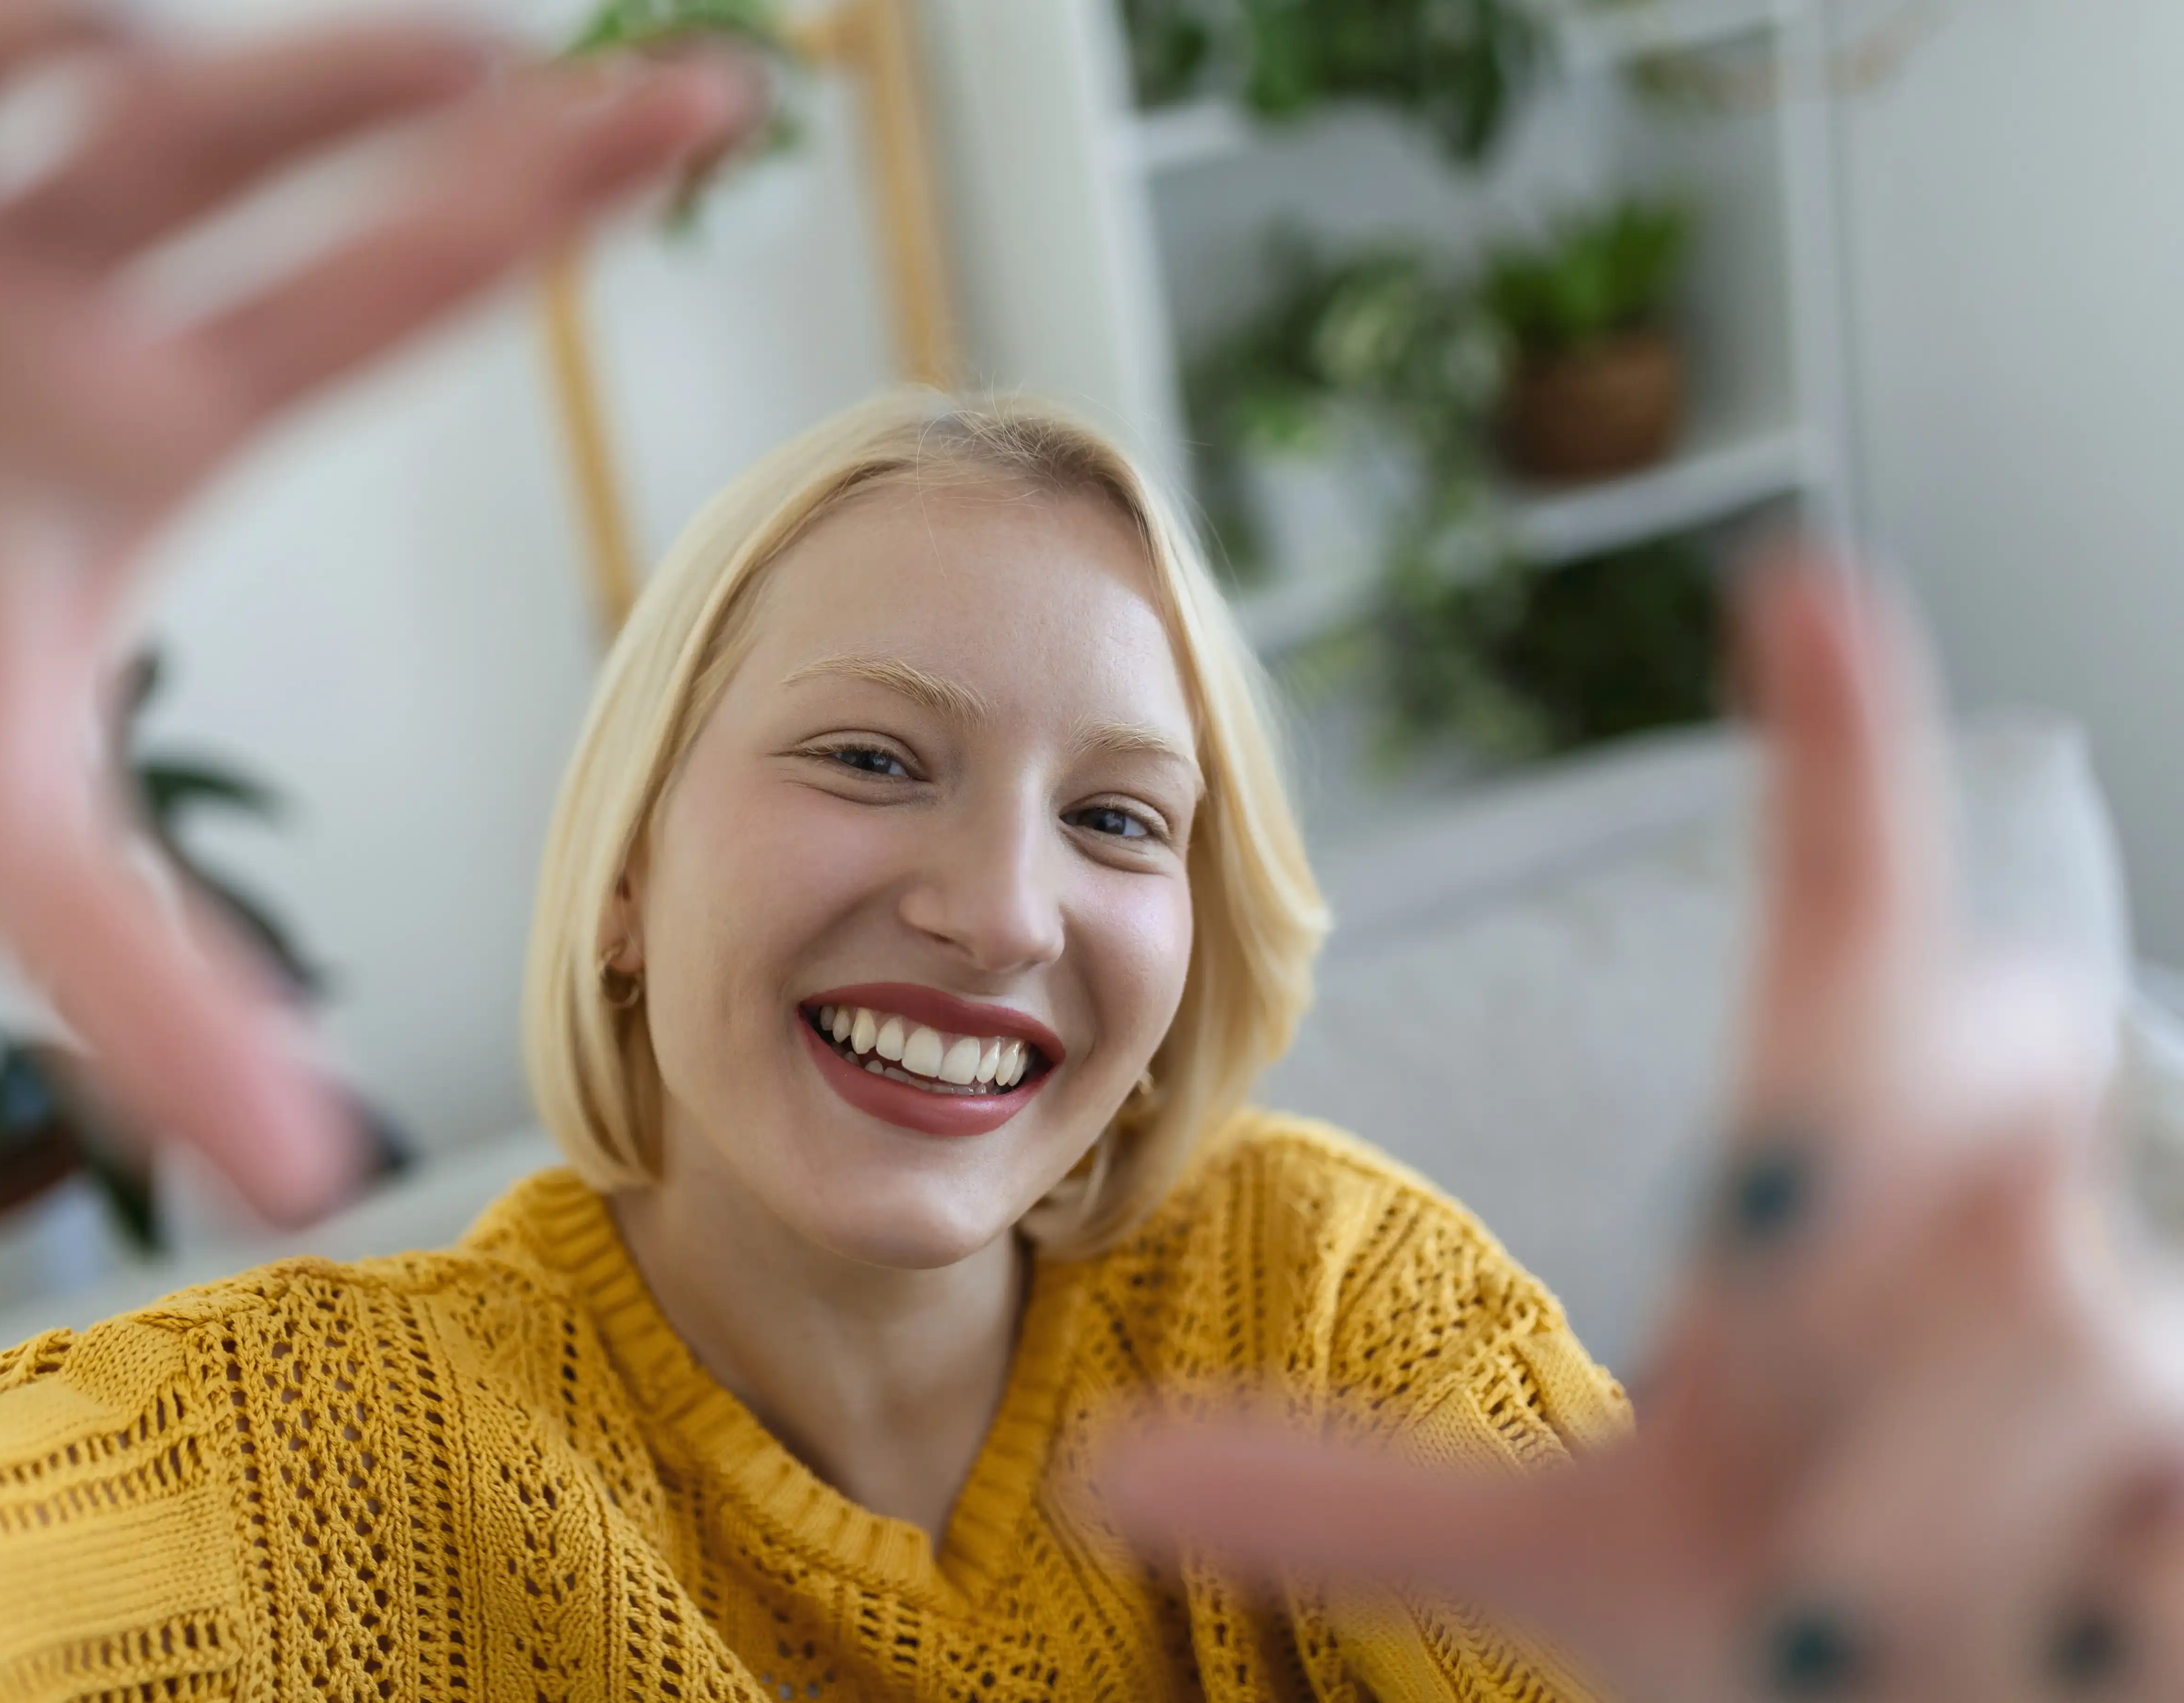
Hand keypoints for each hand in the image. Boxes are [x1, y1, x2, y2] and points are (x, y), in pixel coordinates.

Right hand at [0, 0, 756, 1215]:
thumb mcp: (6, 857)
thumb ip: (159, 996)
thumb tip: (307, 1178)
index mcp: (141, 425)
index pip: (381, 292)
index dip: (537, 204)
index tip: (698, 117)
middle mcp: (28, 307)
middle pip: (219, 155)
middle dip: (349, 87)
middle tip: (503, 59)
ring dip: (47, 40)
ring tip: (129, 37)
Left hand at [1107, 563, 2183, 1699]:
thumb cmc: (1775, 1605)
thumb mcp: (1569, 1560)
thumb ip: (1350, 1498)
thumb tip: (1101, 1471)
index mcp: (1827, 1216)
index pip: (1846, 947)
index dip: (1838, 768)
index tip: (1801, 580)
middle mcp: (2005, 1241)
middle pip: (1961, 1110)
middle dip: (1851, 1243)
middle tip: (1778, 1408)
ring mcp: (2141, 1359)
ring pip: (2048, 1330)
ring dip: (1918, 1510)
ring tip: (1849, 1614)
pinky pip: (2175, 1501)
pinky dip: (2084, 1597)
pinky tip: (2049, 1633)